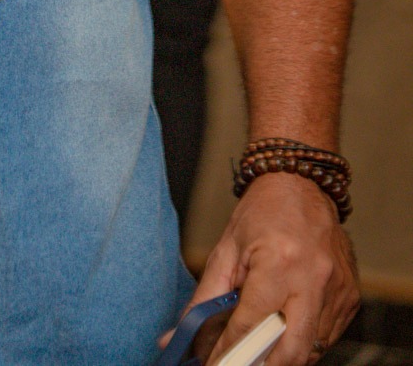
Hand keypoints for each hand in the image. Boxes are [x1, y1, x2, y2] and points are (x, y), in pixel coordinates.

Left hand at [187, 173, 358, 365]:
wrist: (300, 183)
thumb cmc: (262, 212)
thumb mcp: (226, 249)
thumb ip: (205, 297)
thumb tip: (180, 334)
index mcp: (279, 262)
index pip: (251, 325)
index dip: (228, 351)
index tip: (213, 362)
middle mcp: (313, 278)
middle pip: (290, 351)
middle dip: (263, 365)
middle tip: (241, 361)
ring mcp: (336, 290)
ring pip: (312, 349)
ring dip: (284, 355)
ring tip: (261, 342)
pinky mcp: (350, 296)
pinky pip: (328, 336)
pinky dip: (305, 340)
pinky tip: (287, 326)